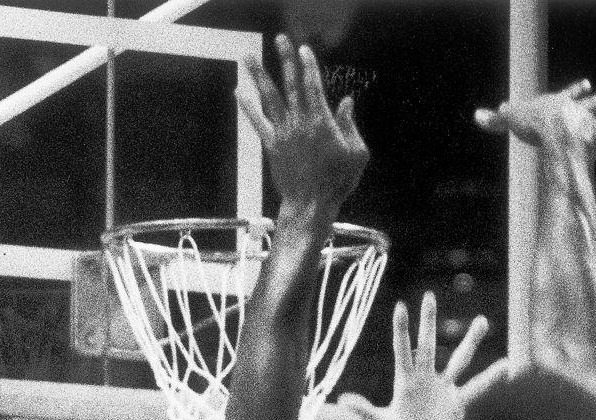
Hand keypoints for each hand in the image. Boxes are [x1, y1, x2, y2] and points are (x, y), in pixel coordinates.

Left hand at [236, 34, 368, 213]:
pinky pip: (258, 122)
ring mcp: (284, 133)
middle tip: (280, 39)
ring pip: (269, 98)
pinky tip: (238, 93)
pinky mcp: (272, 146)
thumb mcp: (357, 154)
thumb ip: (351, 126)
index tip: (304, 49)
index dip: (308, 65)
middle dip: (285, 60)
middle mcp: (300, 122)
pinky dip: (247, 107)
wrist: (311, 205)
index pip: (313, 85)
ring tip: (248, 57)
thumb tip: (347, 102)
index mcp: (322, 121)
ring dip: (258, 75)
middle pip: (291, 84)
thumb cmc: (337, 182)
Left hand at [339, 293, 507, 419]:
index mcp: (405, 383)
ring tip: (483, 320)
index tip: (401, 305)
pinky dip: (492, 378)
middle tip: (429, 295)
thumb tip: (342, 400)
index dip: (402, 329)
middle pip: (429, 345)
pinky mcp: (457, 405)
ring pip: (459, 360)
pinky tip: (507, 366)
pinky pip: (477, 388)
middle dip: (428, 322)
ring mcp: (442, 391)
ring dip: (471, 341)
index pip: (403, 350)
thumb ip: (365, 411)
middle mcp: (424, 381)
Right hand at [475, 80, 595, 159]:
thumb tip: (476, 116)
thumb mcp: (512, 119)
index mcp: (560, 104)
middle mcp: (578, 112)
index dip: (576, 90)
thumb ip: (497, 120)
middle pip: (591, 104)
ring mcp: (589, 125)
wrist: (557, 130)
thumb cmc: (536, 123)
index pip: (568, 94)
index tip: (586, 83)